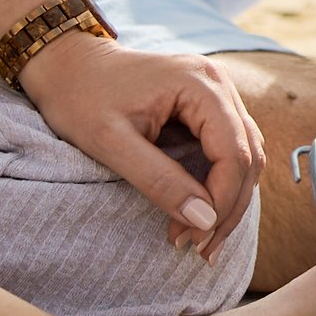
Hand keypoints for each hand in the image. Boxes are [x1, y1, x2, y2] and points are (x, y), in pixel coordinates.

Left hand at [19, 35, 261, 257]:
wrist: (66, 65)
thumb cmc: (80, 98)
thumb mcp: (111, 144)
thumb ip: (158, 180)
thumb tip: (203, 220)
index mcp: (201, 84)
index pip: (235, 153)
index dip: (221, 201)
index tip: (195, 238)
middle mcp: (218, 84)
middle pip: (248, 156)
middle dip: (227, 208)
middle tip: (200, 250)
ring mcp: (216, 93)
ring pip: (245, 156)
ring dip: (227, 200)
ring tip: (199, 239)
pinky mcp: (207, 106)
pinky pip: (228, 150)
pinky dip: (217, 185)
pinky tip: (198, 213)